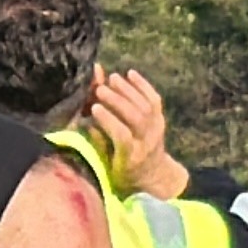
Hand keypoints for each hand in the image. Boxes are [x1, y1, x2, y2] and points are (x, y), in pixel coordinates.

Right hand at [84, 67, 186, 199]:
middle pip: (135, 117)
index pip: (122, 136)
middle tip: (100, 89)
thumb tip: (87, 122)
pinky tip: (130, 73)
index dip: (109, 120)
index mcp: (131, 158)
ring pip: (145, 105)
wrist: (154, 174)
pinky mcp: (160, 119)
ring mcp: (157, 129)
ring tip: (111, 78)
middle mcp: (147, 142)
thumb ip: (99, 145)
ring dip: (128, 89)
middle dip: (117, 101)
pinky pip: (154, 98)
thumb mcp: (108, 168)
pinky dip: (143, 85)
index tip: (94, 108)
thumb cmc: (124, 173)